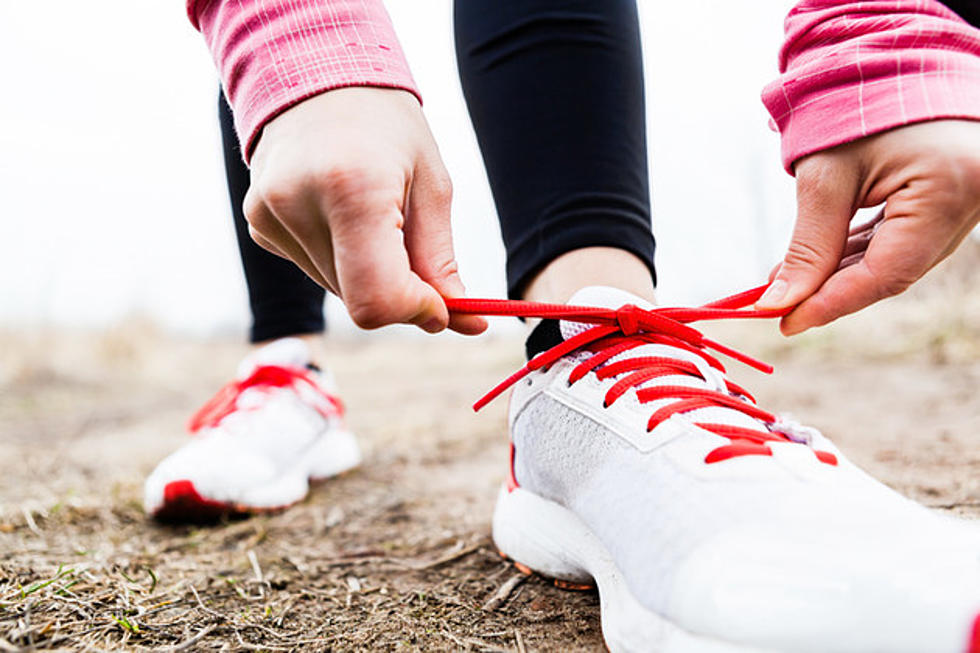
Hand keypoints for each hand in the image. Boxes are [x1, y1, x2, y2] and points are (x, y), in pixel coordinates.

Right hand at [244, 87, 486, 334]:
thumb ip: (442, 263)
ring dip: (369, 274)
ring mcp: (268, 215)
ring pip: (337, 291)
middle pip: (358, 301)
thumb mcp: (431, 186)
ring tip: (374, 214)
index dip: (416, 311)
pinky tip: (341, 211)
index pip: (377, 300)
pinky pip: (312, 269)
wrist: (318, 71)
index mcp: (352, 189)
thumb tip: (467, 324)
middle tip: (414, 249)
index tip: (440, 301)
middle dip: (398, 292)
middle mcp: (298, 205)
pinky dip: (340, 259)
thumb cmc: (387, 125)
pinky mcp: (257, 222)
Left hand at [756, 120, 979, 334]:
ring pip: (894, 262)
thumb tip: (780, 302)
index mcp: (947, 191)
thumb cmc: (858, 109)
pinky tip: (816, 264)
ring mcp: (962, 208)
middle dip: (830, 292)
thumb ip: (808, 245)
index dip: (832, 304)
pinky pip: (899, 244)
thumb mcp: (826, 176)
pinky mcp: (945, 205)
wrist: (893, 65)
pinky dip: (856, 256)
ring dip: (838, 277)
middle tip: (777, 305)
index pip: (886, 272)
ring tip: (786, 281)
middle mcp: (968, 206)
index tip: (784, 322)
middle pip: (892, 273)